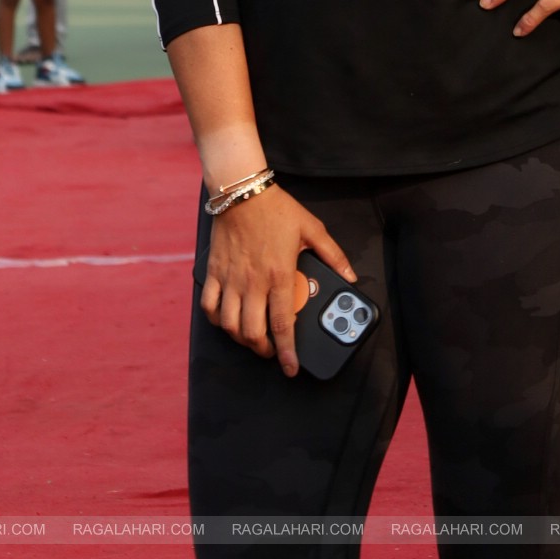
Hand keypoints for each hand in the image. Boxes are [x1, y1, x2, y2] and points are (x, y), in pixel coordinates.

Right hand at [202, 183, 355, 377]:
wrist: (242, 190)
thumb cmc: (277, 209)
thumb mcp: (312, 228)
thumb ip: (333, 255)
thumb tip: (350, 277)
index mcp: (279, 274)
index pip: (282, 324)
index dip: (287, 352)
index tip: (290, 368)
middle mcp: (253, 282)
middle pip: (252, 332)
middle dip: (264, 351)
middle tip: (273, 351)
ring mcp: (230, 278)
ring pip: (230, 325)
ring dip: (241, 339)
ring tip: (252, 339)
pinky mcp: (213, 272)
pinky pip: (209, 306)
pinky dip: (217, 320)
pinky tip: (227, 321)